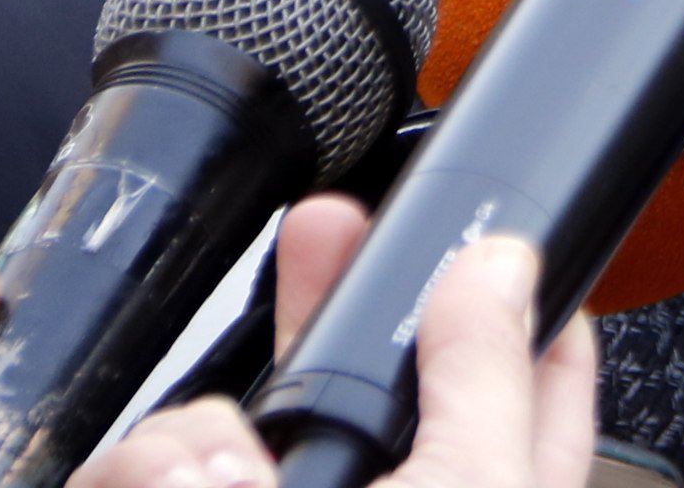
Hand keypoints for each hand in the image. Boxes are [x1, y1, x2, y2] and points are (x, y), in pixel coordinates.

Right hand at [72, 201, 592, 487]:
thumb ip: (484, 383)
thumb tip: (498, 264)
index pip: (535, 381)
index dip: (522, 297)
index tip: (491, 228)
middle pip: (360, 378)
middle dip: (327, 297)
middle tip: (320, 222)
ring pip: (222, 426)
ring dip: (197, 443)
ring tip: (216, 483)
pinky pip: (148, 465)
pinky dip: (150, 470)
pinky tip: (172, 487)